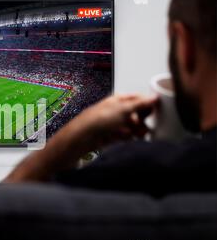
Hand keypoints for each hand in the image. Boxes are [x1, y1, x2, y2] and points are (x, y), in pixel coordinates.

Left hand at [5, 94, 157, 182]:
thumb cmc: (96, 121)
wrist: (80, 139)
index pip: (138, 99)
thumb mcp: (122, 109)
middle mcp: (115, 111)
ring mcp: (113, 124)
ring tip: (136, 135)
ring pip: (132, 127)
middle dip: (143, 120)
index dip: (148, 105)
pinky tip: (129, 141)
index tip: (159, 112)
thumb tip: (154, 98)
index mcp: (118, 100)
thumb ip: (140, 104)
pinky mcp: (110, 137)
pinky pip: (125, 137)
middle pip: (137, 114)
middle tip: (145, 126)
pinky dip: (128, 139)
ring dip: (136, 131)